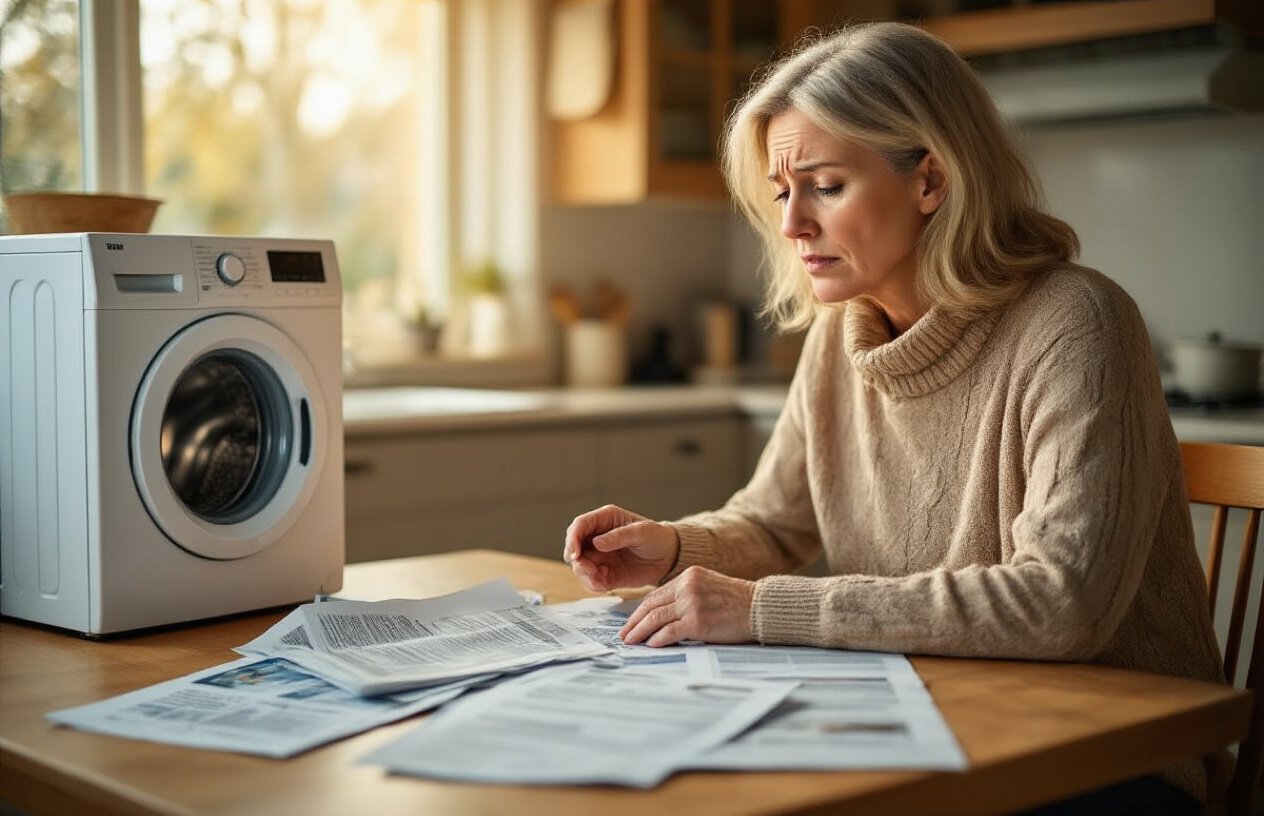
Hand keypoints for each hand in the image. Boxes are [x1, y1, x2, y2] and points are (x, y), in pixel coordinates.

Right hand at [563, 505, 678, 591]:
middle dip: (576, 559)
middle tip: (586, 568)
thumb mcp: (641, 532)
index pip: (579, 525)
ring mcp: (599, 556)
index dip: (573, 539)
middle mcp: (597, 537)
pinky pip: (591, 580)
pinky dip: (593, 584)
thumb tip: (597, 542)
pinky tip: (605, 582)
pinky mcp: (605, 574)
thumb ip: (619, 536)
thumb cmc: (656, 537)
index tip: (575, 554)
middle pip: (573, 546)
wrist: (668, 557)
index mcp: (604, 520)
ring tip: (598, 577)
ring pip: (579, 566)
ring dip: (584, 574)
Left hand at [619, 566, 755, 647]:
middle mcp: (687, 587)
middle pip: (651, 606)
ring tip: (631, 642)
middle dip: (634, 622)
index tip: (632, 621)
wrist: (761, 608)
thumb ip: (688, 596)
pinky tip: (651, 645)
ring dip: (640, 632)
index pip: (656, 594)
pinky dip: (657, 640)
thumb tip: (664, 616)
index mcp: (688, 576)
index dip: (640, 610)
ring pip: (655, 619)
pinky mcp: (697, 622)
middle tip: (624, 634)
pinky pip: (669, 632)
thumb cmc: (738, 603)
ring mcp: (691, 603)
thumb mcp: (709, 588)